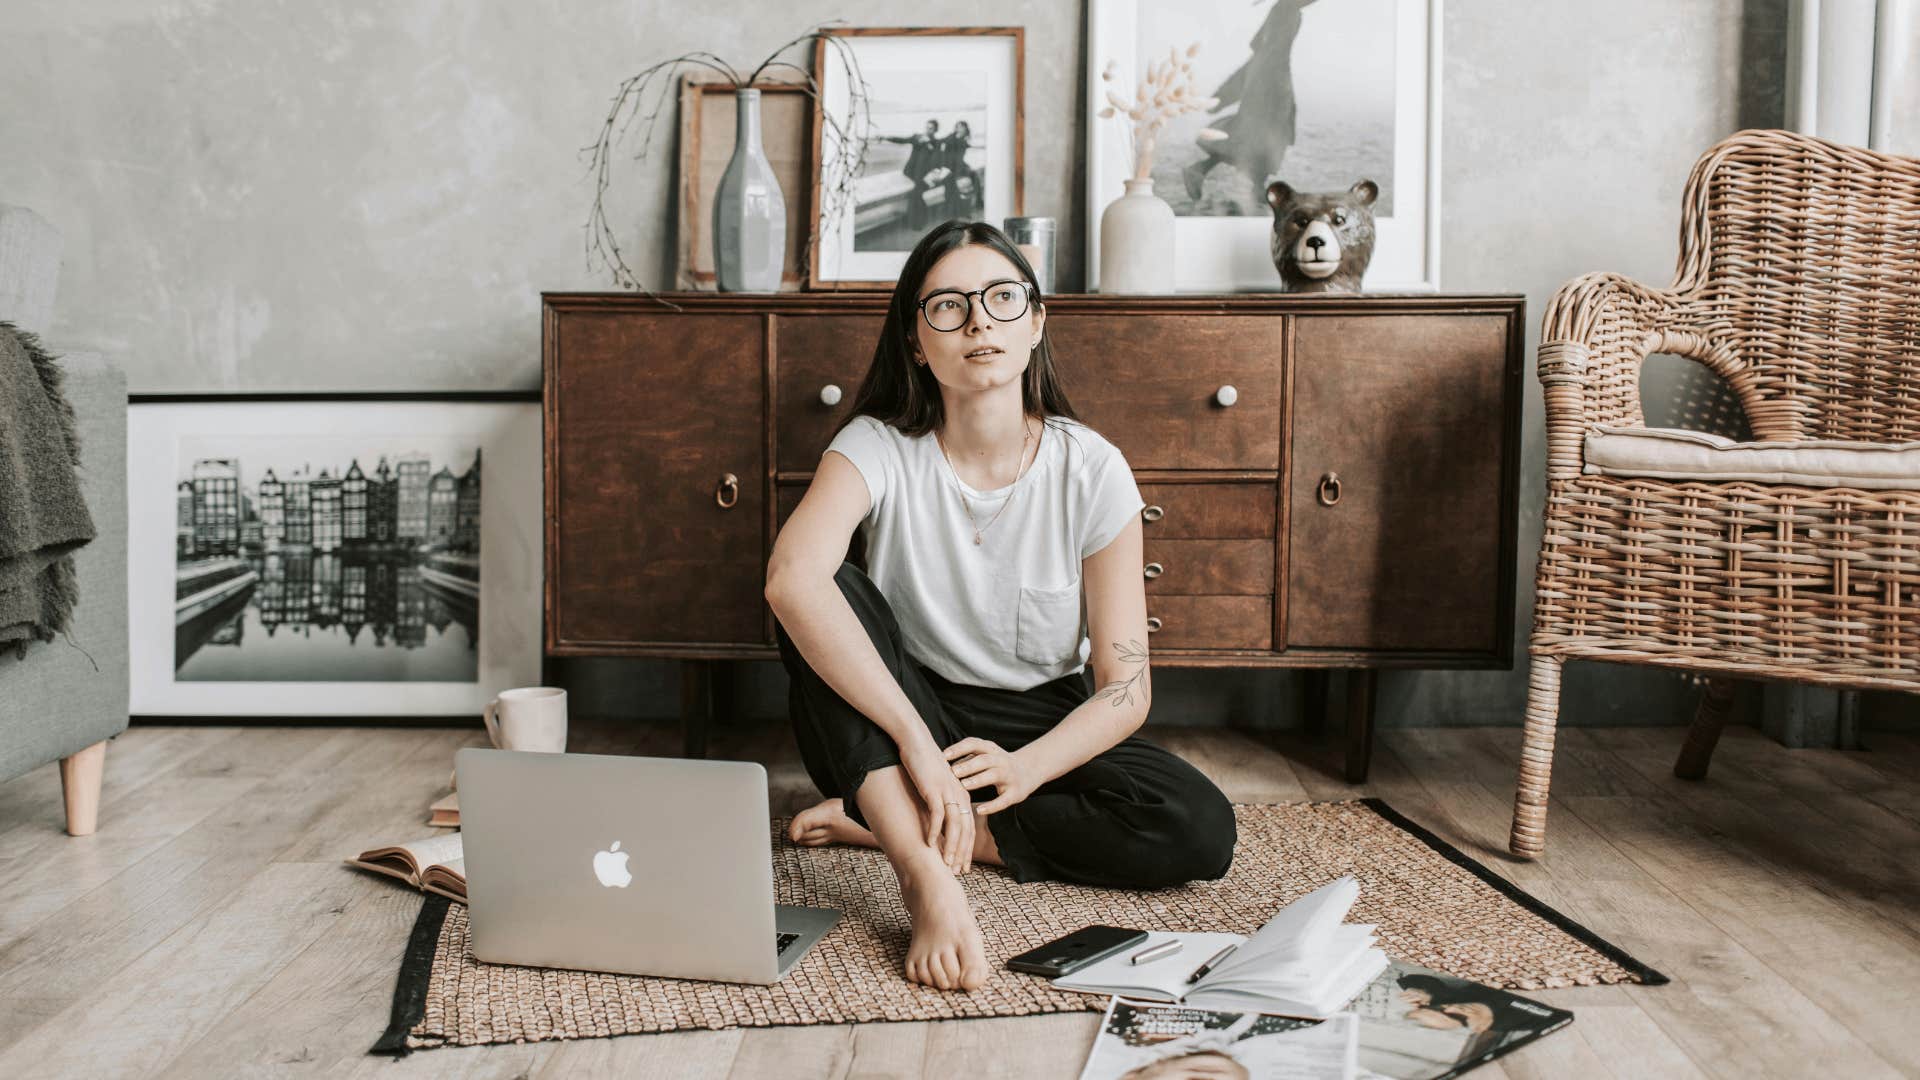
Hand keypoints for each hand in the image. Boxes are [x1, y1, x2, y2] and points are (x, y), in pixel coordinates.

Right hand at [900, 741, 976, 874]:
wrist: (917, 742)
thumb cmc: (925, 765)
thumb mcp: (937, 786)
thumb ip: (941, 804)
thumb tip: (937, 824)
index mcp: (962, 796)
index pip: (969, 828)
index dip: (967, 849)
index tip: (963, 866)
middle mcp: (959, 796)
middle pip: (965, 830)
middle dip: (962, 853)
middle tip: (958, 872)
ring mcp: (947, 793)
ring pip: (954, 826)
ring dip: (950, 846)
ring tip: (946, 863)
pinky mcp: (933, 789)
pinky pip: (936, 815)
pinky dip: (933, 831)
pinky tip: (928, 844)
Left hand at [944, 738, 1037, 816]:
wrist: (1029, 771)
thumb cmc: (998, 764)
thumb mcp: (986, 755)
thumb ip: (968, 758)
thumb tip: (940, 761)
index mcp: (991, 749)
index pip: (974, 744)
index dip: (959, 748)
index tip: (944, 755)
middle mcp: (1001, 760)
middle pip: (984, 760)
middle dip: (968, 765)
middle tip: (953, 772)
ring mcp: (1010, 776)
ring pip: (994, 775)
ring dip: (978, 780)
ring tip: (963, 785)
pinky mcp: (1015, 793)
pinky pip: (1003, 800)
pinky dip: (992, 805)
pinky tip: (980, 810)